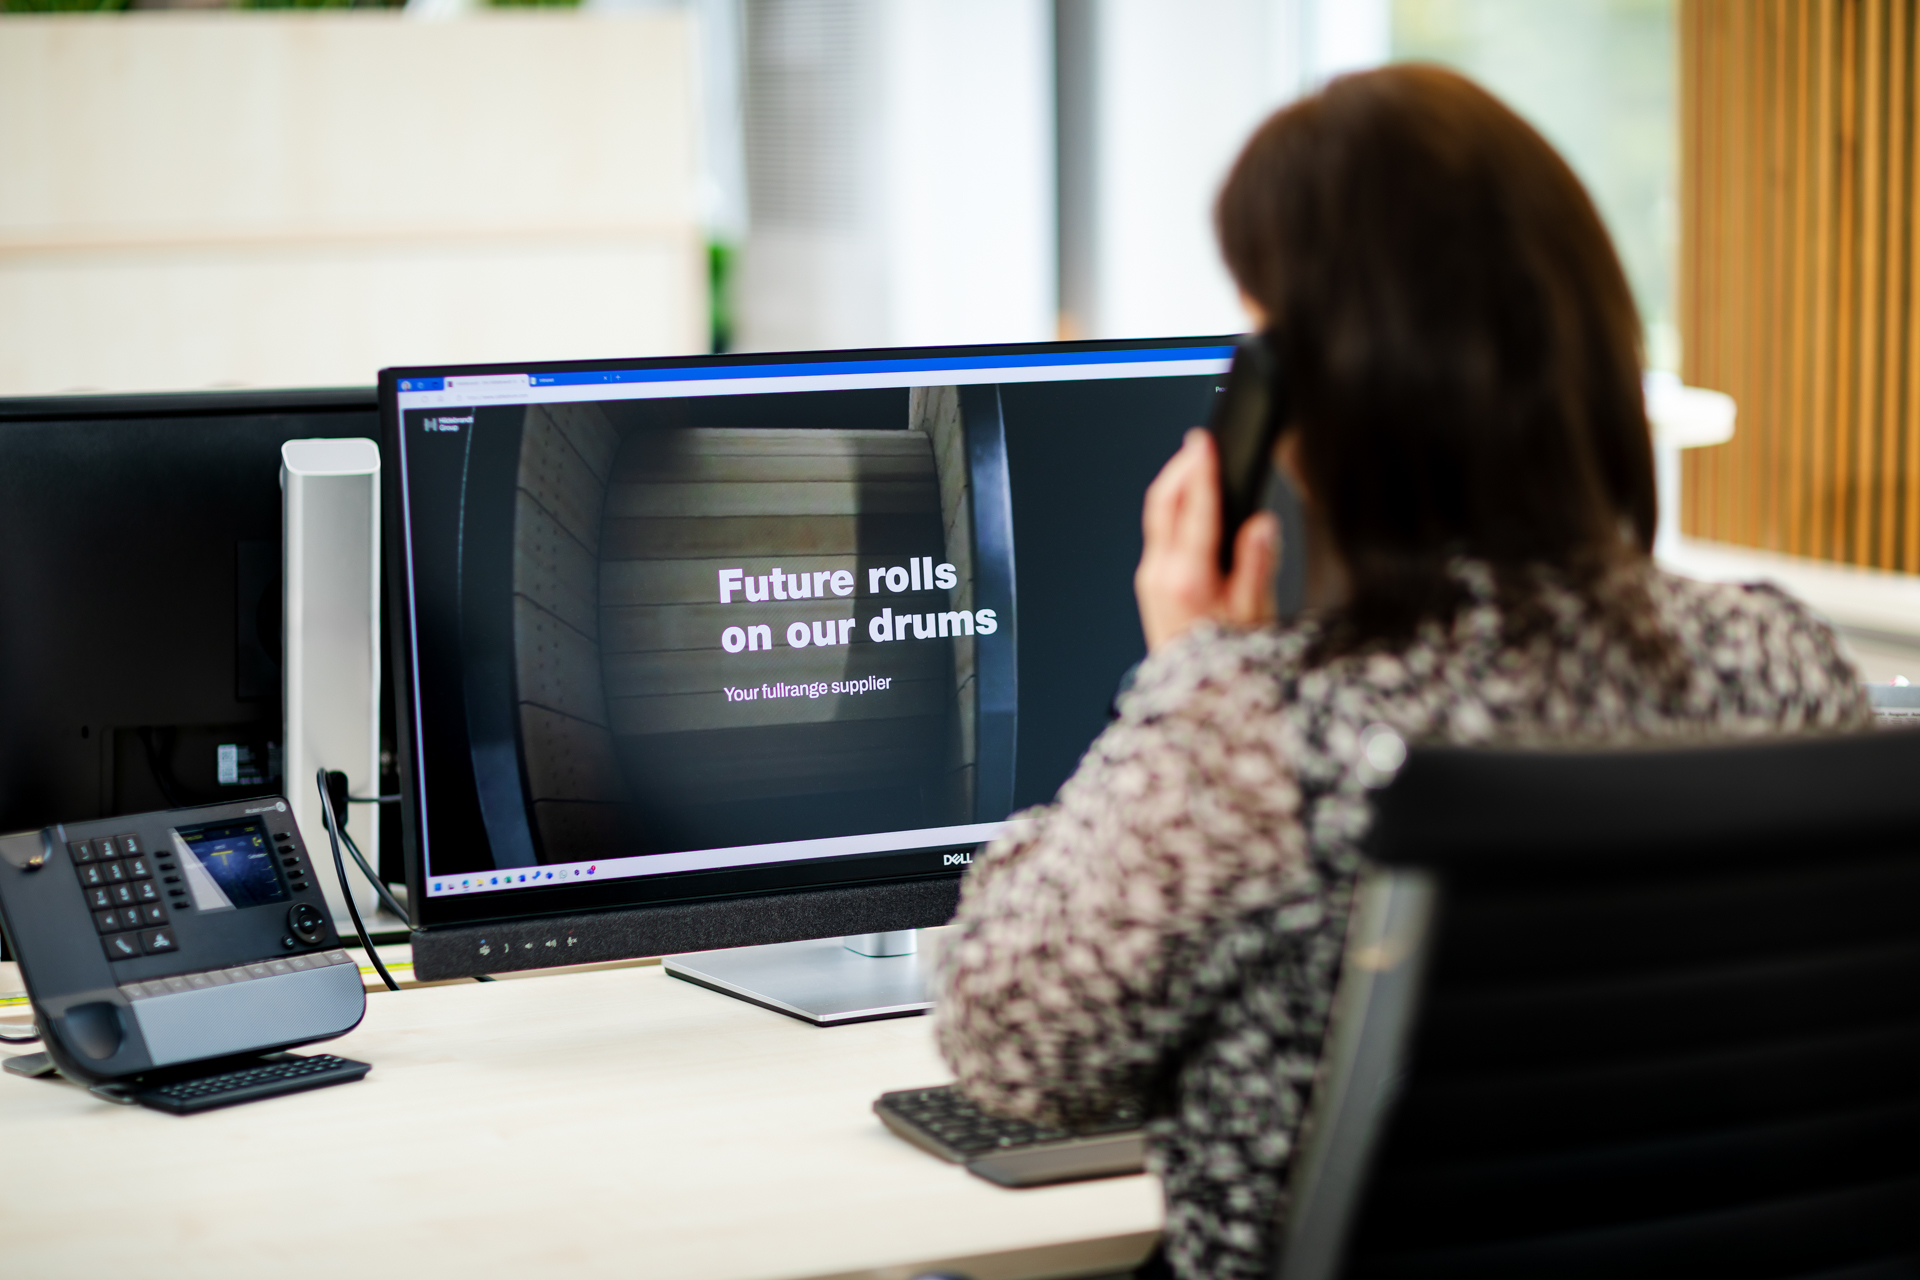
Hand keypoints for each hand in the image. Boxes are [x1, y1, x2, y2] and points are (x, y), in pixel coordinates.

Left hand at [1135, 429, 1278, 652]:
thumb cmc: (1228, 665)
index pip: (1192, 508)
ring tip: (1194, 463)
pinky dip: (1171, 509)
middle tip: (1197, 443)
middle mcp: (1160, 574)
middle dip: (1179, 467)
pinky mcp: (1149, 584)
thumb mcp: (1254, 615)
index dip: (1199, 469)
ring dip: (1173, 485)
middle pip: (1162, 503)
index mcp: (1187, 577)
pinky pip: (1157, 533)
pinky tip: (1189, 504)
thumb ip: (1257, 565)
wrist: (1196, 701)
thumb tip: (1261, 524)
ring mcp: (1149, 579)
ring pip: (1156, 516)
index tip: (1204, 440)